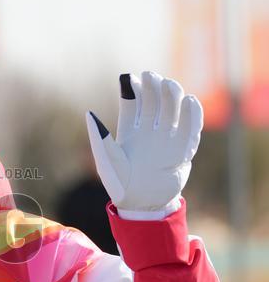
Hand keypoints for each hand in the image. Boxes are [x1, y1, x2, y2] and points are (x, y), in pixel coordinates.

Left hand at [86, 71, 202, 213]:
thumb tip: (89, 114)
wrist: (143, 204)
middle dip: (154, 86)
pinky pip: (191, 125)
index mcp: (129, 129)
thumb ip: (100, 138)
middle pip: (154, 100)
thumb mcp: (107, 161)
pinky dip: (192, 112)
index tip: (130, 78)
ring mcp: (167, 137)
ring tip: (169, 86)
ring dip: (172, 94)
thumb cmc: (120, 184)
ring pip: (172, 107)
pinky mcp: (184, 147)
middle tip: (152, 77)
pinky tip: (190, 101)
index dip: (133, 88)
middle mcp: (149, 129)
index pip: (133, 101)